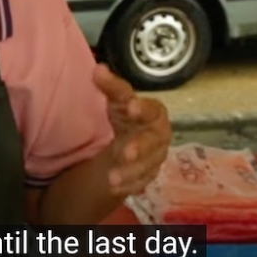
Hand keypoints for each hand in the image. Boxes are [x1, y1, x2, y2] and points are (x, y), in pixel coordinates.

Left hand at [94, 63, 170, 196]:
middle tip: (126, 153)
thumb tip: (98, 68)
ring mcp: (154, 157)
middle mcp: (157, 135)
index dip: (142, 108)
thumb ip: (110, 87)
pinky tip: (114, 187)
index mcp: (152, 113)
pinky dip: (127, 185)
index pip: (151, 108)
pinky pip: (140, 182)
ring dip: (131, 172)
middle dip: (141, 147)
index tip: (130, 107)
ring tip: (112, 178)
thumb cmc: (127, 116)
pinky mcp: (147, 174)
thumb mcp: (118, 101)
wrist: (134, 141)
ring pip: (147, 165)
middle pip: (153, 141)